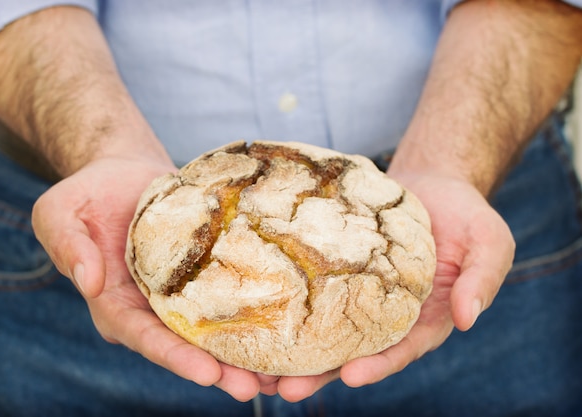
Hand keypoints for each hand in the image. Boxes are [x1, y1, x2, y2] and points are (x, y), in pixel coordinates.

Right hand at [31, 156, 266, 401]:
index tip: (207, 373)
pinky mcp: (197, 277)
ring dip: (240, 354)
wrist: (123, 174)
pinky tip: (279, 330)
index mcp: (111, 303)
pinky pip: (223, 299)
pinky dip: (248, 317)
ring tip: (277, 374)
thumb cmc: (86, 194)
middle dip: (217, 370)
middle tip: (253, 387)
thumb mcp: (60, 213)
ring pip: (208, 331)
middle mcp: (146, 309)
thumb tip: (90, 282)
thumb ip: (69, 247)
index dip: (174, 356)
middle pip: (182, 346)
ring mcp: (174, 295)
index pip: (142, 337)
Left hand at [271, 173, 514, 400]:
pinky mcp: (337, 271)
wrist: (432, 184)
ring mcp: (359, 294)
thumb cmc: (466, 215)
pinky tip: (258, 319)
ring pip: (324, 330)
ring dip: (294, 352)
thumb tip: (468, 318)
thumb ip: (482, 280)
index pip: (401, 349)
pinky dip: (289, 308)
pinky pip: (313, 292)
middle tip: (286, 389)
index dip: (377, 365)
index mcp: (425, 318)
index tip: (351, 377)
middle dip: (321, 374)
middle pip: (352, 352)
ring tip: (259, 372)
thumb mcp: (490, 243)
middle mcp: (387, 315)